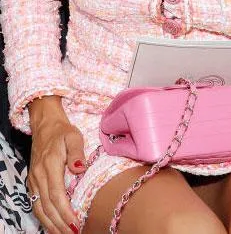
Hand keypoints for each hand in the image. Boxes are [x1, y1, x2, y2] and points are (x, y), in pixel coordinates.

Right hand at [28, 96, 85, 233]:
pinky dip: (43, 217)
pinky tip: (52, 225)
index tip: (76, 222)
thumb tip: (79, 168)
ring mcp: (34, 180)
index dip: (65, 211)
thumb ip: (77, 152)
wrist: (45, 126)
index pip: (57, 194)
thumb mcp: (74, 136)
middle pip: (47, 206)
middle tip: (73, 233)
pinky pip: (36, 204)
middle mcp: (39, 176)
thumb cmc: (63, 132)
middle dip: (59, 223)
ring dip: (51, 224)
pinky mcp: (32, 182)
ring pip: (39, 208)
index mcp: (50, 166)